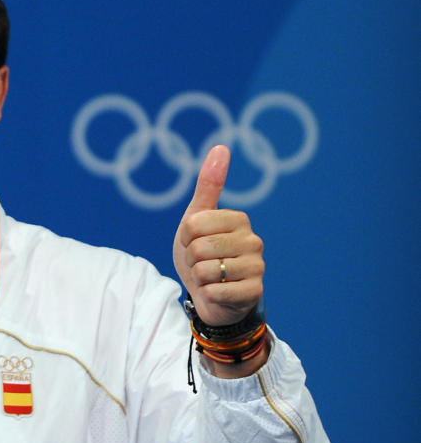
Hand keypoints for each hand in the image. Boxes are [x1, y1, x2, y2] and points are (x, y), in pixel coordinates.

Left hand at [172, 145, 263, 327]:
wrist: (210, 296)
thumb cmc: (202, 255)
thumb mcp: (196, 219)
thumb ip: (208, 186)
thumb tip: (221, 147)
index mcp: (239, 220)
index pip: (193, 224)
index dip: (185, 237)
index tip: (194, 242)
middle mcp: (254, 241)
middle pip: (198, 248)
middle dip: (191, 259)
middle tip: (201, 263)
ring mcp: (257, 267)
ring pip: (205, 270)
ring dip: (198, 278)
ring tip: (210, 277)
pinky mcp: (254, 292)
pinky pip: (214, 291)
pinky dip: (207, 294)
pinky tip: (217, 292)